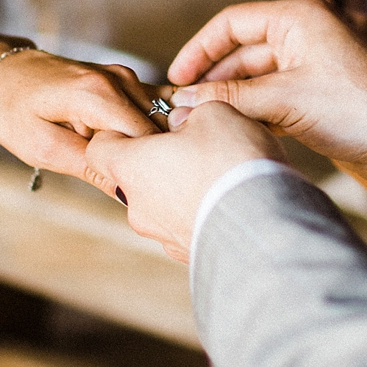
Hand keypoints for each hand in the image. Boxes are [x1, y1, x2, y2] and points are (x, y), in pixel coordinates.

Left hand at [0, 48, 160, 181]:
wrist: (3, 75)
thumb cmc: (13, 111)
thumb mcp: (43, 149)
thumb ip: (91, 169)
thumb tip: (129, 194)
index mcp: (98, 94)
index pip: (146, 141)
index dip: (141, 168)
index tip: (126, 186)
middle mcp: (120, 79)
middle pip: (156, 132)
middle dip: (143, 158)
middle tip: (108, 173)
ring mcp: (126, 77)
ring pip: (156, 125)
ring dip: (140, 147)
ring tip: (101, 155)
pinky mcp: (127, 81)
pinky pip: (149, 112)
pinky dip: (140, 132)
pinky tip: (114, 142)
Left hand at [86, 102, 285, 262]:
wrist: (267, 227)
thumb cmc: (233, 163)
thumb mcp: (213, 113)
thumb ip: (189, 113)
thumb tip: (182, 122)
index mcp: (130, 167)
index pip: (98, 147)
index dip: (118, 131)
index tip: (144, 123)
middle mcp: (138, 207)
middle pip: (131, 177)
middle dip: (156, 160)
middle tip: (189, 144)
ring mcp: (162, 235)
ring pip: (160, 203)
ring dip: (180, 187)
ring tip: (217, 172)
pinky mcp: (189, 254)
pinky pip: (185, 225)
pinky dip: (199, 211)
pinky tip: (228, 199)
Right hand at [167, 0, 366, 186]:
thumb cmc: (357, 109)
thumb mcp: (282, 100)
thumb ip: (228, 98)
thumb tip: (184, 101)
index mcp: (298, 17)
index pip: (232, 23)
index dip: (199, 49)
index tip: (177, 77)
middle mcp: (303, 32)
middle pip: (241, 49)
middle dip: (212, 76)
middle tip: (184, 104)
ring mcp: (310, 63)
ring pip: (255, 75)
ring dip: (230, 95)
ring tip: (202, 119)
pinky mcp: (315, 92)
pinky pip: (271, 94)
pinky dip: (250, 108)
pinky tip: (232, 126)